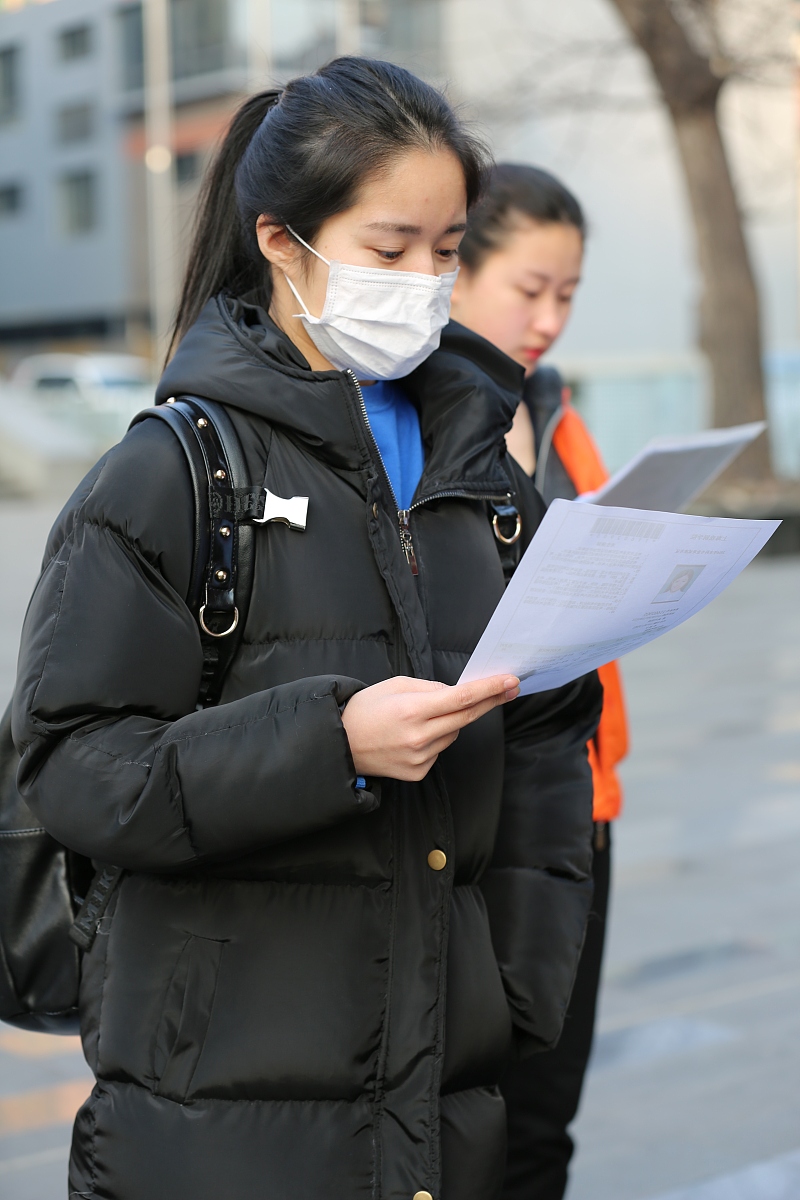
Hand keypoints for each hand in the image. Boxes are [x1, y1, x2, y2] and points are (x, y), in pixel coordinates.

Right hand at [341, 675, 519, 781]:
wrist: (341, 745)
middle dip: (491, 701)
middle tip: (509, 688)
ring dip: (451, 720)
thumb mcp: (395, 685)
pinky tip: (413, 736)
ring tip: (423, 717)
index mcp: (412, 710)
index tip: (509, 681)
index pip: (461, 698)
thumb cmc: (365, 710)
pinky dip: (436, 738)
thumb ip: (430, 687)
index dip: (489, 689)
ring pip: (453, 733)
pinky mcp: (419, 772)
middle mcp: (419, 737)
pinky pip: (440, 750)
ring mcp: (420, 758)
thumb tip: (457, 693)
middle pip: (467, 717)